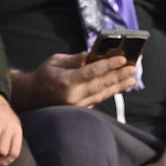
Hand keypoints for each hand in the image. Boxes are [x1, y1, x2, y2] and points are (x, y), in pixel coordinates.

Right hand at [13, 52, 136, 109]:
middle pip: (101, 84)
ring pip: (102, 94)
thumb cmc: (43, 75)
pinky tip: (119, 87)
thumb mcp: (55, 61)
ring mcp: (77, 106)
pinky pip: (97, 100)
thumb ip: (74, 60)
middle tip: (133, 69)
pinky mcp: (80, 111)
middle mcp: (73, 96)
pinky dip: (108, 92)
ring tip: (131, 80)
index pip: (92, 72)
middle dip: (119, 76)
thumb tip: (89, 55)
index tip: (122, 59)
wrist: (31, 97)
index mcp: (67, 81)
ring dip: (118, 86)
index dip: (108, 65)